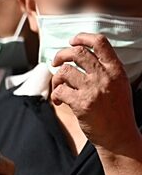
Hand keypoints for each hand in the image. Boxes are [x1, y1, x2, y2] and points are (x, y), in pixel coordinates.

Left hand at [51, 33, 138, 150]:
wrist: (119, 137)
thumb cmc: (116, 111)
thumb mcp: (118, 85)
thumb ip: (104, 69)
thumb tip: (80, 53)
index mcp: (116, 70)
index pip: (100, 43)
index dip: (82, 37)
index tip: (72, 41)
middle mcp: (105, 77)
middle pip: (77, 53)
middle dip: (61, 54)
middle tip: (55, 62)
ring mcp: (93, 90)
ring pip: (64, 71)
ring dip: (56, 78)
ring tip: (59, 87)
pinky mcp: (81, 104)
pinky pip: (59, 91)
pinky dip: (55, 95)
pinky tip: (59, 102)